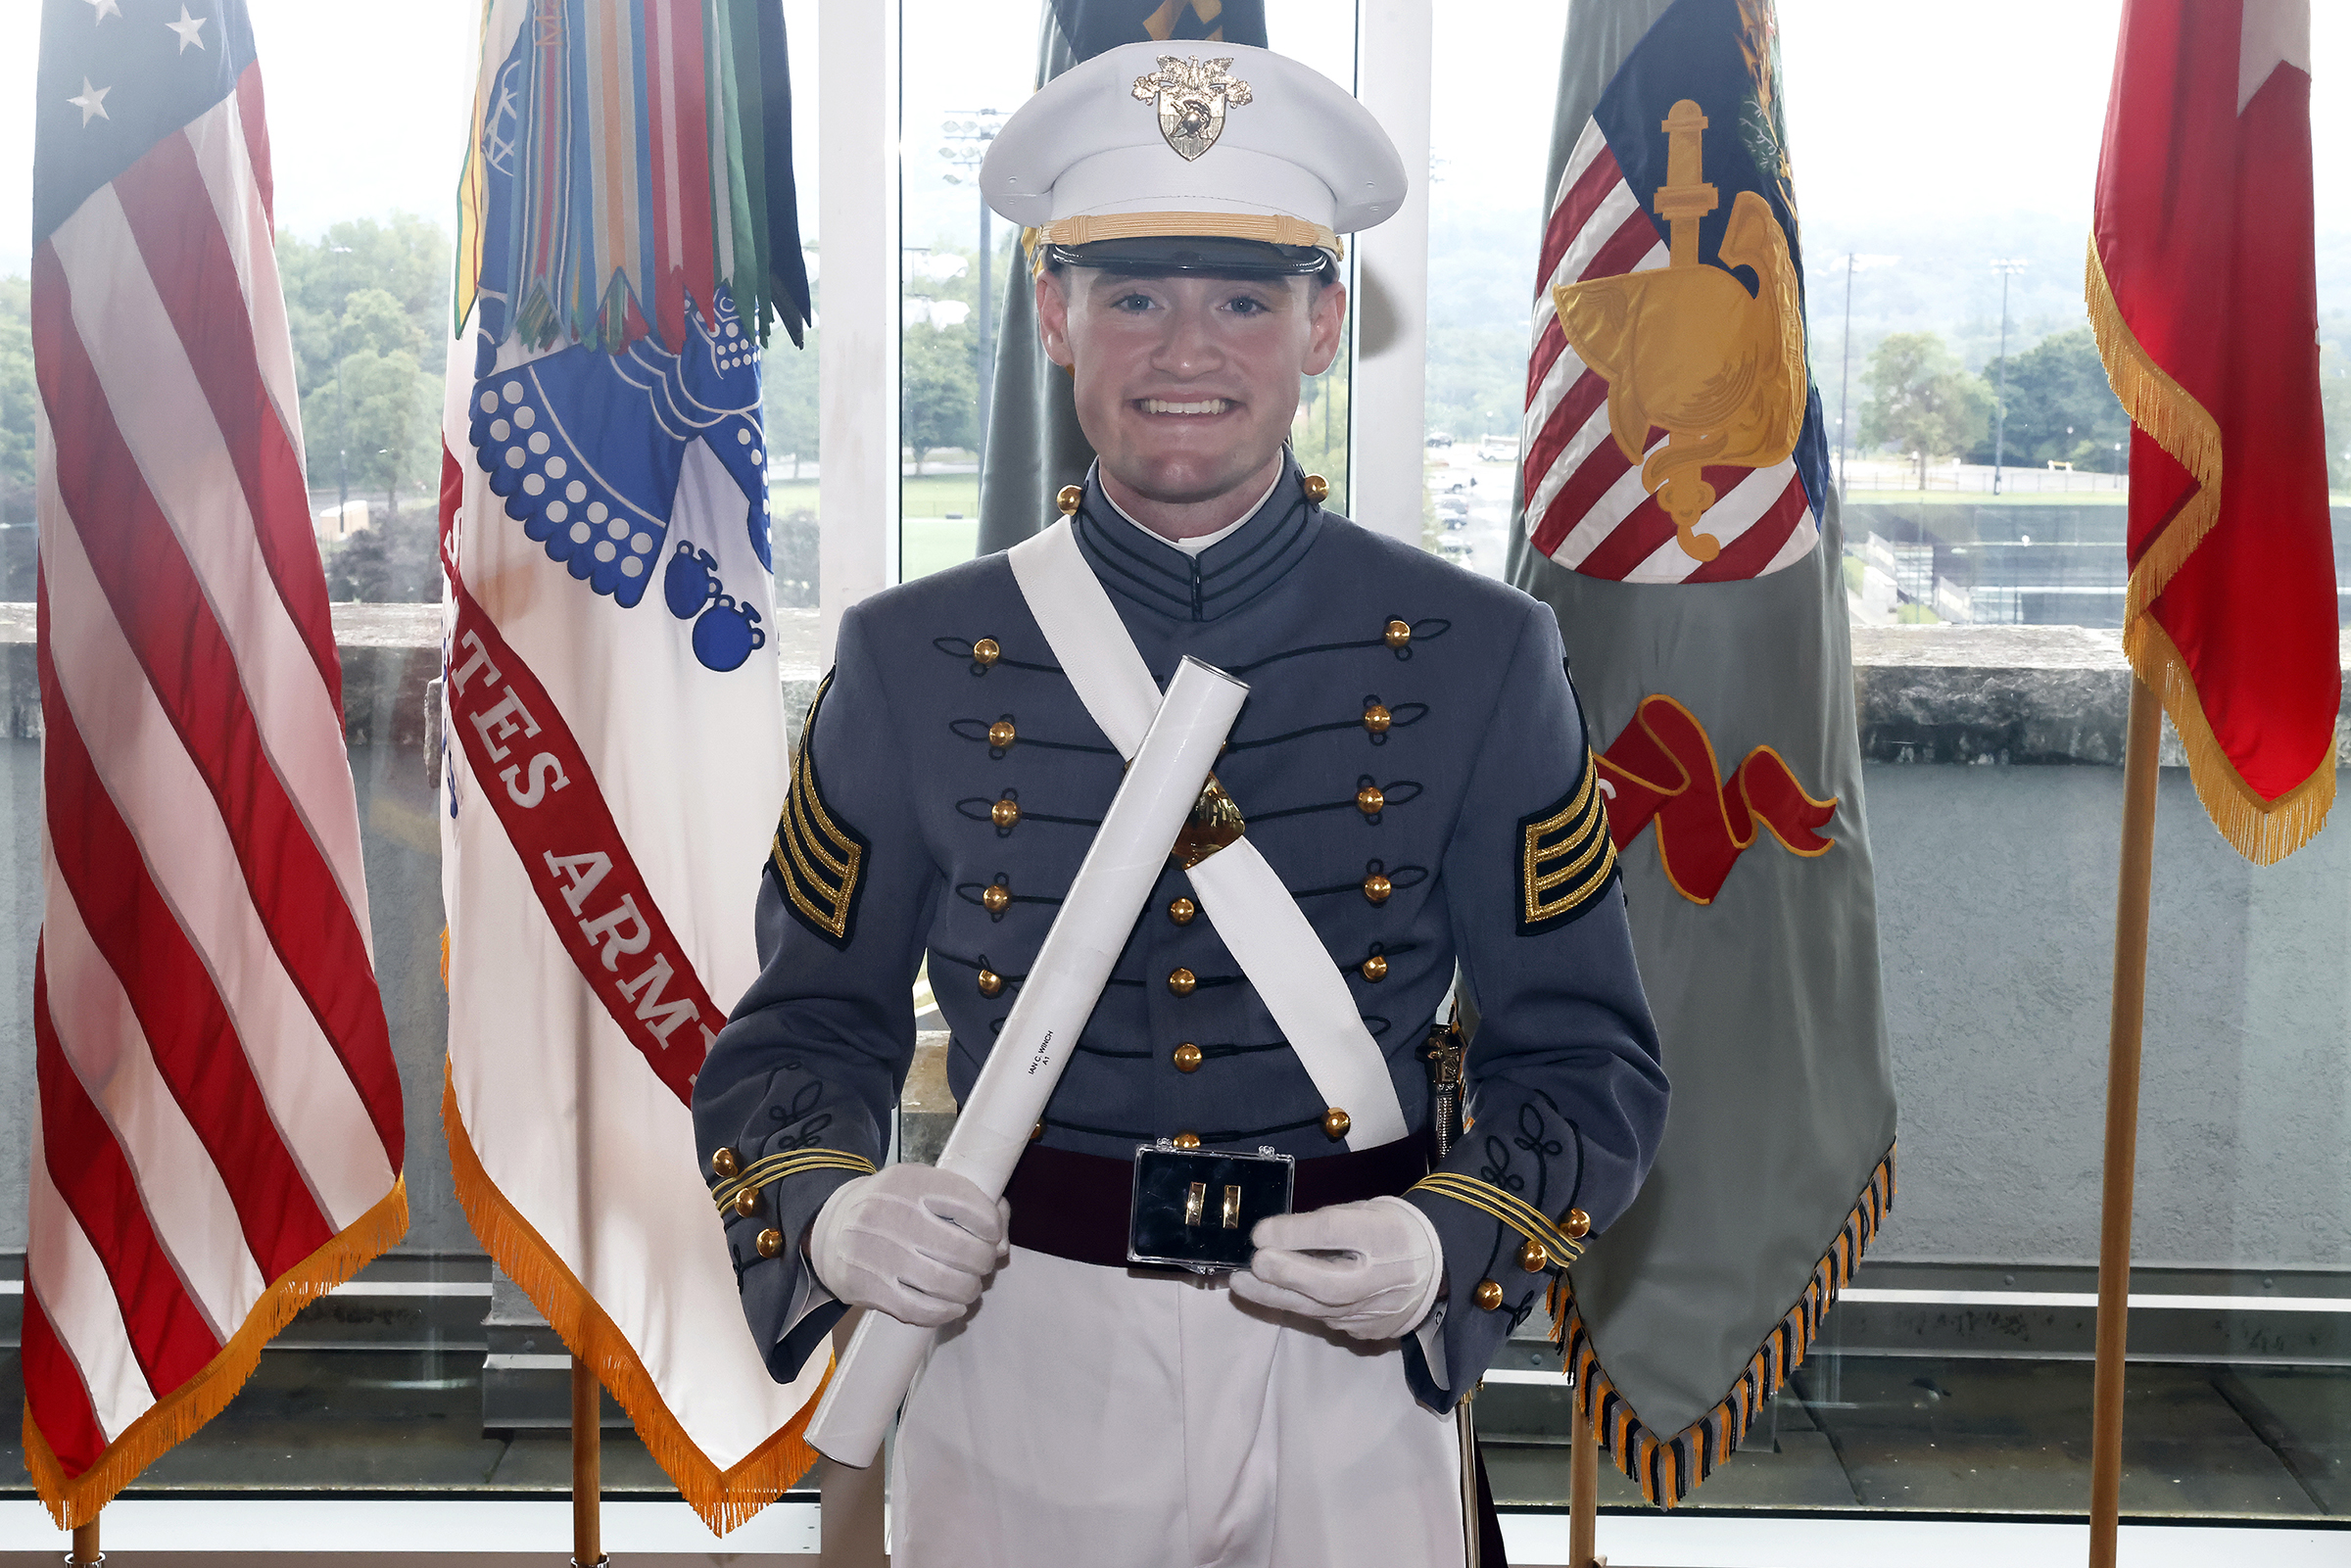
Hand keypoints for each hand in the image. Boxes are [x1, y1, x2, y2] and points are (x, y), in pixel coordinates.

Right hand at [807, 1165, 1009, 1328]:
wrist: (829, 1227)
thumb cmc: (892, 1207)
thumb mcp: (923, 1187)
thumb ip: (969, 1205)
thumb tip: (1002, 1246)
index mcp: (910, 1182)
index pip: (970, 1204)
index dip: (993, 1225)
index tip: (991, 1234)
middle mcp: (893, 1214)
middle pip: (964, 1249)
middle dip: (984, 1262)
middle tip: (982, 1264)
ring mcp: (879, 1253)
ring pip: (947, 1283)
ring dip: (970, 1289)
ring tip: (969, 1286)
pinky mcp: (868, 1287)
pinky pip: (920, 1309)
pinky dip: (946, 1312)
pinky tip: (952, 1306)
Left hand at [1228, 1195, 1442, 1340]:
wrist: (1438, 1268)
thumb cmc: (1389, 1230)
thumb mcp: (1363, 1212)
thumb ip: (1324, 1224)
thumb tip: (1271, 1236)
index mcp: (1385, 1233)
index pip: (1335, 1232)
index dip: (1294, 1233)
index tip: (1259, 1233)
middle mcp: (1384, 1277)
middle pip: (1329, 1283)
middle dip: (1285, 1275)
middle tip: (1252, 1265)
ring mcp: (1378, 1311)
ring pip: (1321, 1310)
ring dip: (1277, 1297)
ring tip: (1242, 1284)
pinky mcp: (1370, 1332)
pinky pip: (1329, 1321)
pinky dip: (1301, 1307)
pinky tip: (1276, 1297)